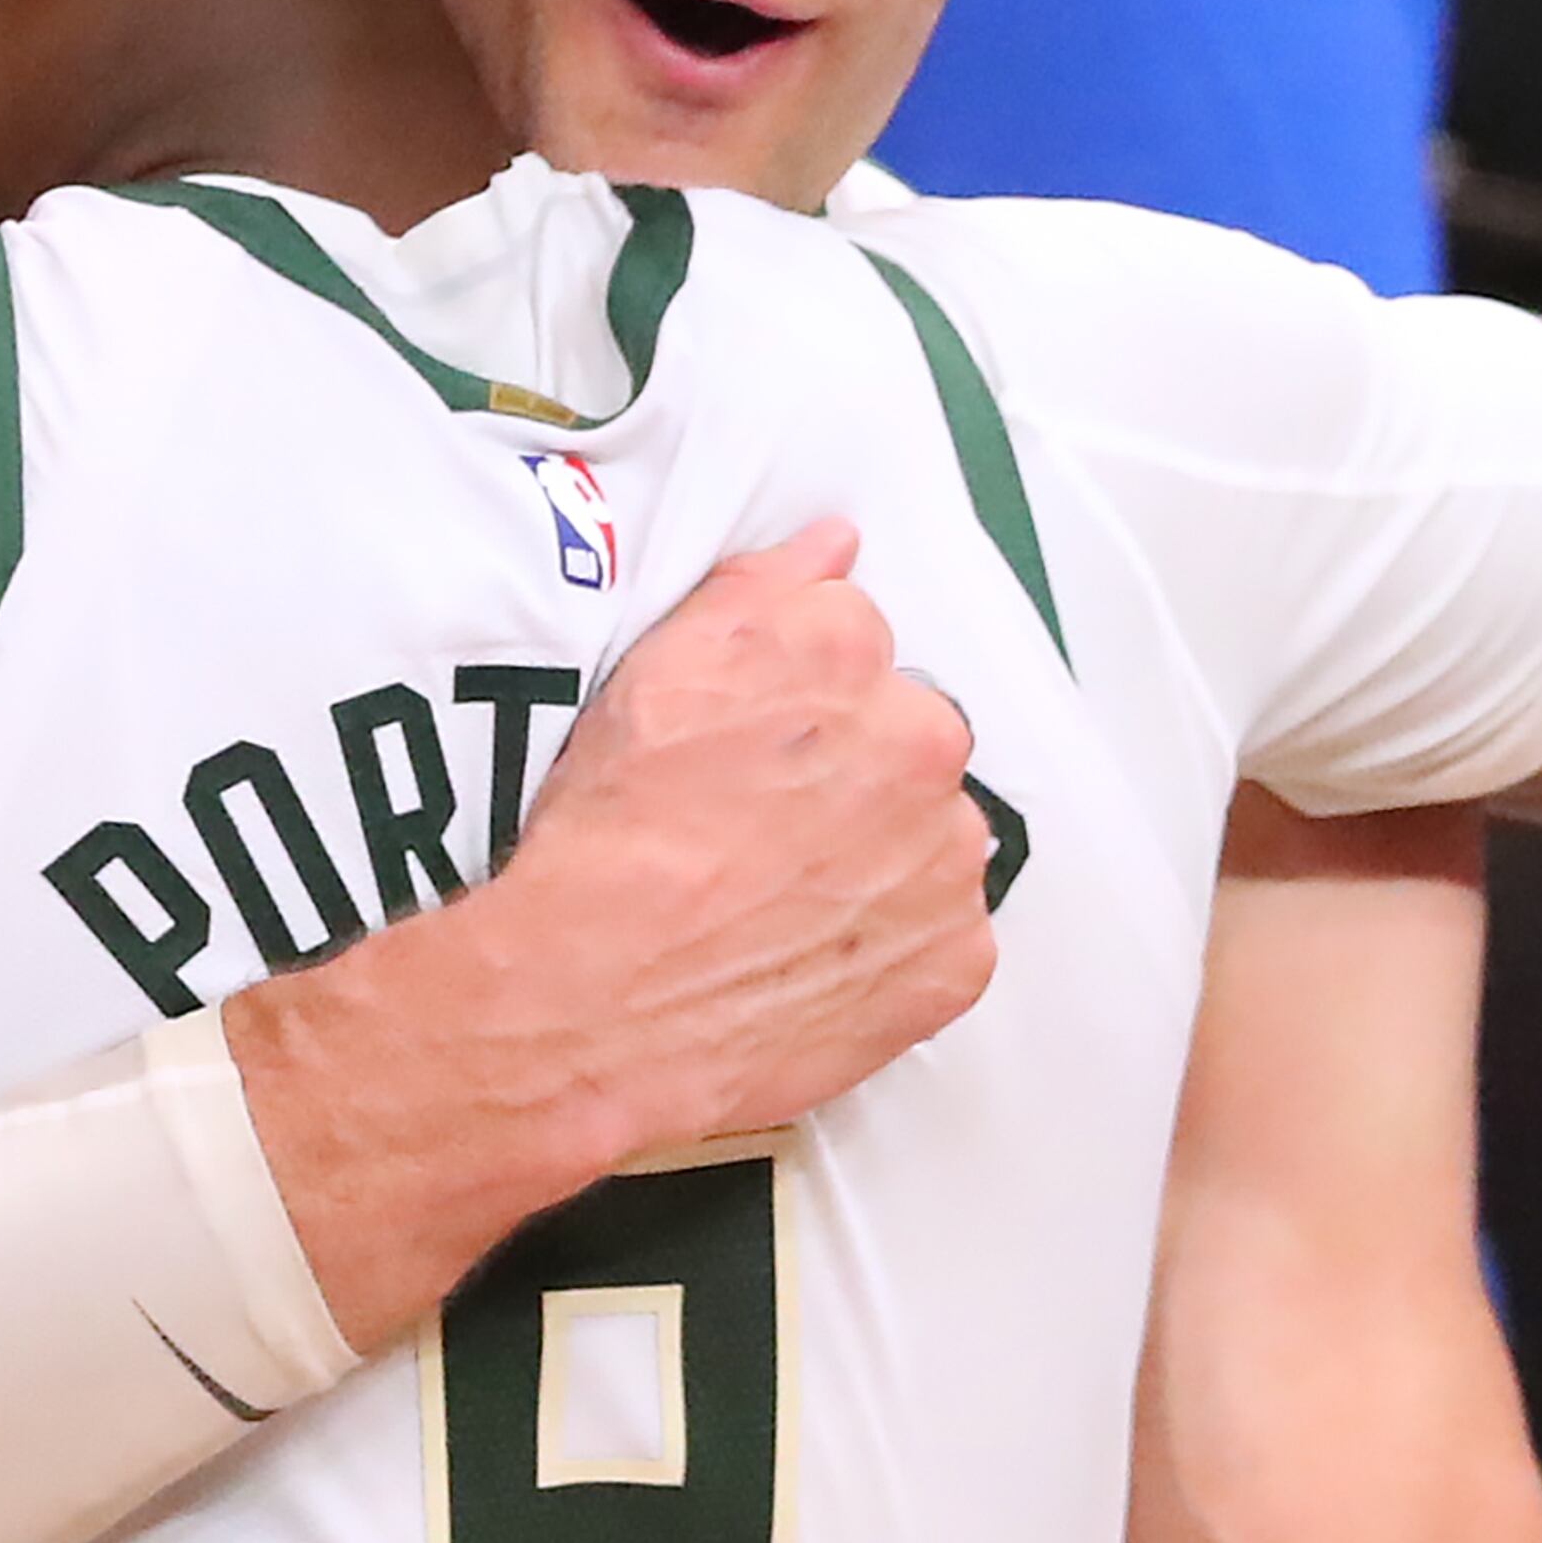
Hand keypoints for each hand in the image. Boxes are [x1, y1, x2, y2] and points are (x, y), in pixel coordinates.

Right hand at [226, 524, 995, 1344]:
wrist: (589, 995)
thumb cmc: (606, 840)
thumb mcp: (654, 671)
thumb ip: (761, 589)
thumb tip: (832, 547)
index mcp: (847, 652)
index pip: (858, 646)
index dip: (802, 701)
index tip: (756, 749)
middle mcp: (920, 744)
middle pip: (909, 739)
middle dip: (855, 775)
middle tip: (764, 830)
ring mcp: (945, 860)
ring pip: (932, 838)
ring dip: (881, 858)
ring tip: (781, 898)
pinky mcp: (951, 961)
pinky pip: (944, 939)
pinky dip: (893, 946)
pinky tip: (811, 953)